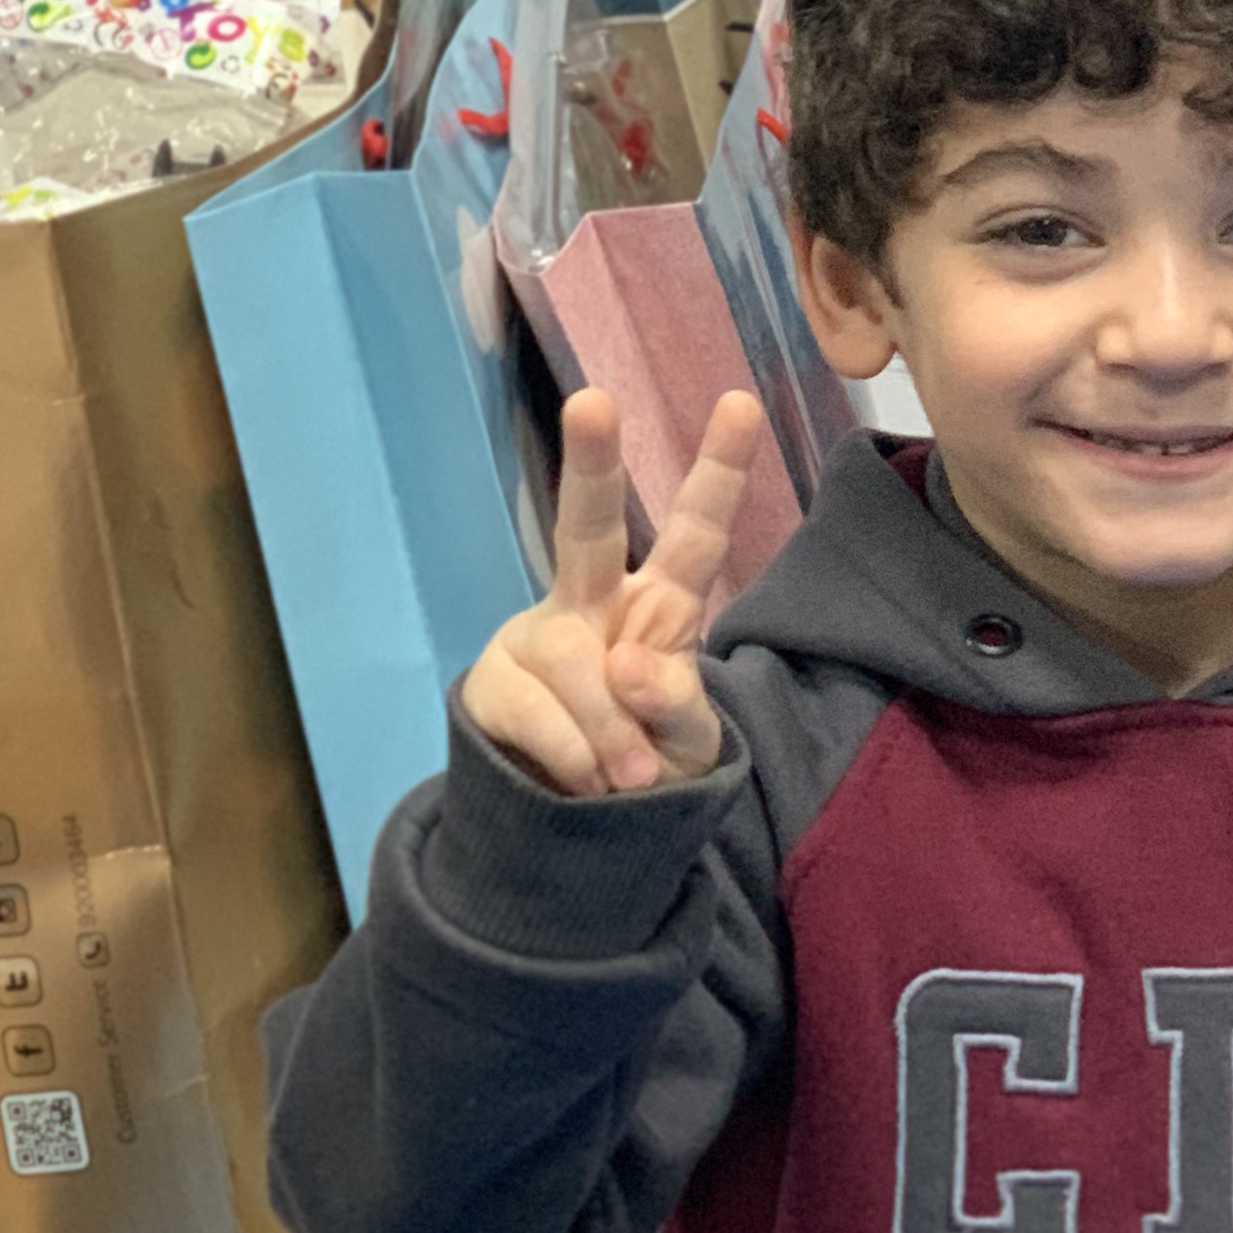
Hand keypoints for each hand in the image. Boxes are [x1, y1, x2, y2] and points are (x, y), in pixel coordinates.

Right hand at [461, 385, 764, 798]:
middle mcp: (592, 601)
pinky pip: (535, 713)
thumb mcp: (687, 745)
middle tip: (593, 403)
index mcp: (659, 605)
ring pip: (574, 662)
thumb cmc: (648, 767)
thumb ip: (675, 706)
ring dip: (609, 731)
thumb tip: (625, 665)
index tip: (740, 404)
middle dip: (593, 464)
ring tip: (628, 777)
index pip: (694, 534)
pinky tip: (584, 782)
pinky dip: (573, 758)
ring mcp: (537, 637)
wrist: (578, 830)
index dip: (719, 473)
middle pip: (590, 525)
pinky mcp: (492, 681)